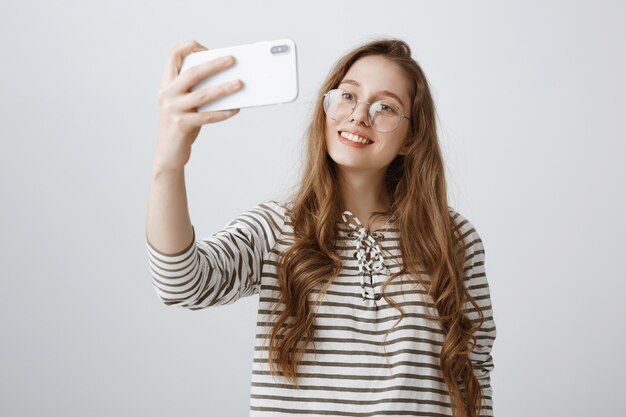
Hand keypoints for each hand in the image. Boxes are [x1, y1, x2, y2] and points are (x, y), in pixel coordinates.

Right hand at [153, 39, 243, 171]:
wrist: (167, 155)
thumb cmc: (181, 126)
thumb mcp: (184, 104)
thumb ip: (196, 91)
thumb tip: (227, 81)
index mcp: (166, 85)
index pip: (172, 55)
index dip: (189, 47)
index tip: (206, 48)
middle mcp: (166, 94)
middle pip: (192, 72)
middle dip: (214, 64)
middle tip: (232, 60)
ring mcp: (173, 110)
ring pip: (203, 95)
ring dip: (224, 88)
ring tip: (240, 84)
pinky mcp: (181, 125)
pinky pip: (207, 116)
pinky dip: (223, 112)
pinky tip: (236, 109)